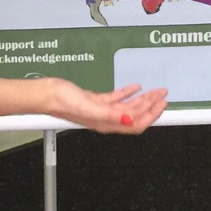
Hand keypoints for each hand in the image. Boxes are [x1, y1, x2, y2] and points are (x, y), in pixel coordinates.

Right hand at [47, 81, 167, 133]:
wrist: (47, 95)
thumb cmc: (63, 102)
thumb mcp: (90, 107)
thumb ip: (112, 114)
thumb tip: (131, 118)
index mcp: (107, 123)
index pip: (137, 123)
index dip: (152, 115)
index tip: (162, 104)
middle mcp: (106, 119)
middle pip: (136, 115)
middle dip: (152, 105)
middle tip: (163, 94)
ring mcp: (101, 111)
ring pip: (128, 107)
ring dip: (143, 99)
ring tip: (153, 91)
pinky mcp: (95, 101)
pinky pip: (116, 99)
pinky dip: (128, 93)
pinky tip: (134, 87)